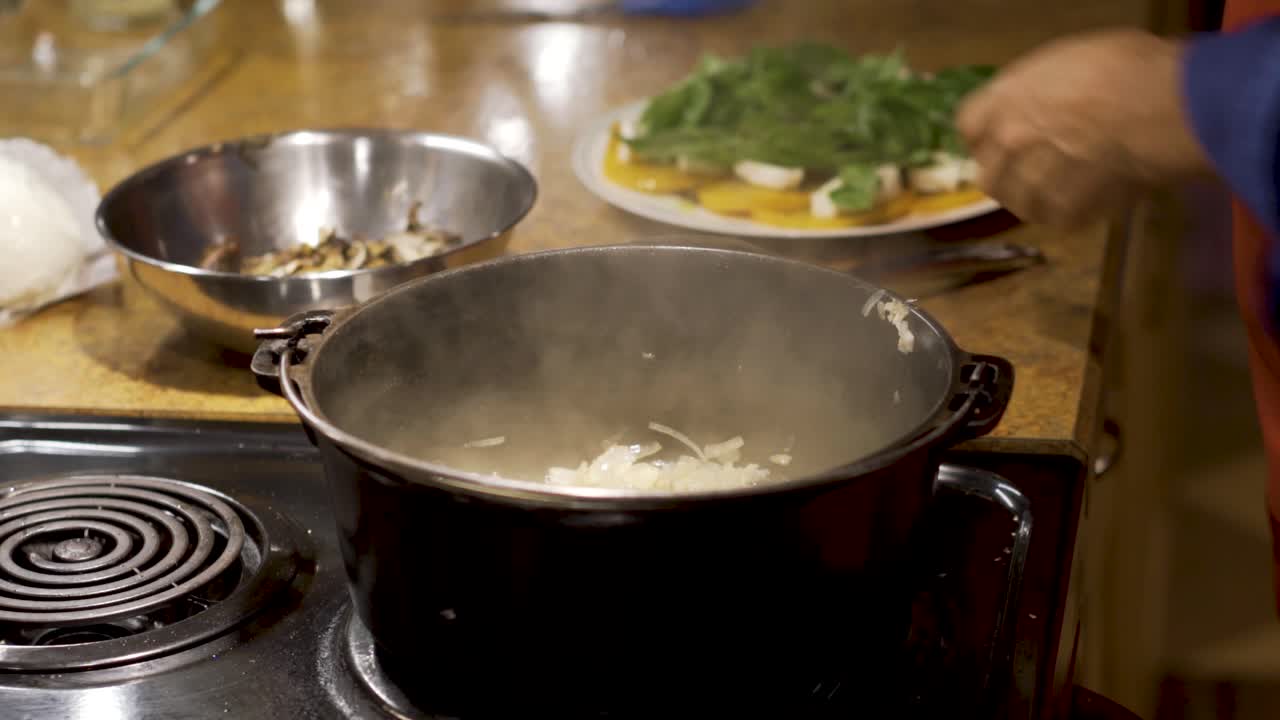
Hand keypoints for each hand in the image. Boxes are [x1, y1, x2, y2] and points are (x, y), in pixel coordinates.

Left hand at [956, 29, 1211, 227]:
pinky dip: (1072, 215)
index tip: (1000, 136)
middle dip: (1006, 174)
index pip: (968, 125)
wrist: (1163, 107)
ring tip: (1062, 192)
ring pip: (1019, 203)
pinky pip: (1057, 220)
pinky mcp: (1065, 211)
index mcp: (1005, 99)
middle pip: (988, 173)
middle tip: (1032, 171)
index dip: (984, 133)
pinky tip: (1090, 203)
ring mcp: (1034, 180)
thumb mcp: (1072, 59)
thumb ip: (1043, 88)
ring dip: (1036, 199)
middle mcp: (1009, 142)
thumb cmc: (1127, 66)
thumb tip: (1049, 100)